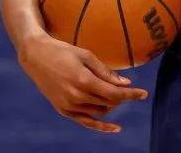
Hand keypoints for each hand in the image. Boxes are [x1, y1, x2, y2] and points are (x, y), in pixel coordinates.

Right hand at [19, 35, 148, 131]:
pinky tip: (115, 128)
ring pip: (99, 111)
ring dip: (110, 105)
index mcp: (83, 80)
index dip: (131, 95)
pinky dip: (100, 126)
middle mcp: (76, 96)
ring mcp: (69, 105)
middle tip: (124, 87)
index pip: (114, 94)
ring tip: (112, 94)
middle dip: (120, 97)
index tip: (144, 94)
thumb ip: (106, 72)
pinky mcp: (63, 110)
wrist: (36, 57)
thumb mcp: (87, 55)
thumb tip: (125, 84)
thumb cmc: (63, 51)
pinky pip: (86, 121)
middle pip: (109, 103)